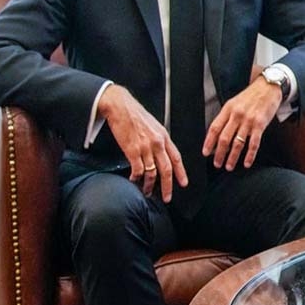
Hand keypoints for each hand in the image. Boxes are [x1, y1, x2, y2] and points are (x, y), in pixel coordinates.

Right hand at [98, 85, 187, 201]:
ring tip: (147, 192)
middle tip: (167, 197)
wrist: (121, 107)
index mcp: (164, 137)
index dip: (181, 172)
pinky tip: (134, 180)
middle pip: (167, 169)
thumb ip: (159, 140)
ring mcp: (145, 147)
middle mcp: (157, 143)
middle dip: (168, 186)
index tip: (184, 183)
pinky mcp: (132, 150)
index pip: (176, 158)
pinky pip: (137, 169)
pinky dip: (136, 177)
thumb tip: (161, 153)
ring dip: (149, 185)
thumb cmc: (136, 115)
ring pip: (152, 172)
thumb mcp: (154, 126)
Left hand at [203, 78, 282, 170]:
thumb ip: (226, 117)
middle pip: (224, 138)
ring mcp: (249, 121)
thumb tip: (218, 135)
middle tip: (217, 164)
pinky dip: (250, 155)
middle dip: (219, 154)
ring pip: (238, 143)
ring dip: (232, 157)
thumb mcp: (234, 103)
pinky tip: (247, 162)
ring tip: (229, 166)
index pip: (214, 128)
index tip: (206, 153)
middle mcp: (237, 115)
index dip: (209, 142)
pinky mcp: (260, 125)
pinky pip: (253, 143)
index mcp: (228, 109)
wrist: (268, 87)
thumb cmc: (251, 96)